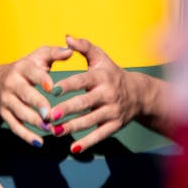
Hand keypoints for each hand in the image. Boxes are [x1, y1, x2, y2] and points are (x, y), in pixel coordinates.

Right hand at [0, 45, 72, 147]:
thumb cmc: (27, 68)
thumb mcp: (38, 57)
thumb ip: (54, 53)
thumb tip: (70, 50)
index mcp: (22, 68)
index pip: (32, 73)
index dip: (42, 80)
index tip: (53, 88)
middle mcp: (12, 83)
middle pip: (25, 94)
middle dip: (37, 104)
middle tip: (50, 114)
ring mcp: (7, 100)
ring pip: (19, 112)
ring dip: (33, 122)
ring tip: (49, 129)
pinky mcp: (5, 114)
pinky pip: (14, 126)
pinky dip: (26, 136)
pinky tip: (39, 143)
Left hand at [47, 35, 140, 152]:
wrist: (138, 93)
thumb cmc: (111, 73)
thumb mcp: (100, 57)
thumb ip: (83, 47)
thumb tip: (66, 37)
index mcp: (101, 77)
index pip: (82, 80)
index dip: (68, 84)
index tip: (51, 89)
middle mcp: (107, 94)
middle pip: (84, 103)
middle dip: (67, 110)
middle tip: (49, 115)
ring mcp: (112, 111)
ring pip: (90, 121)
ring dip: (72, 128)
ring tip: (54, 132)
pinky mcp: (115, 125)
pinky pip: (100, 135)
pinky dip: (87, 143)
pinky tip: (73, 149)